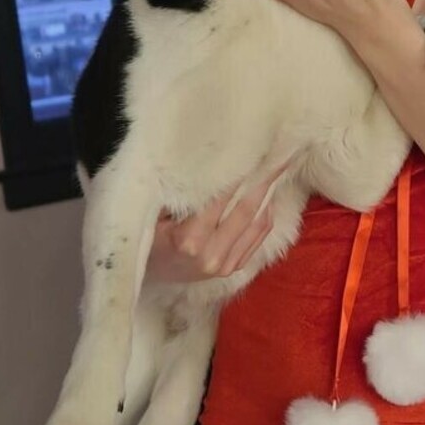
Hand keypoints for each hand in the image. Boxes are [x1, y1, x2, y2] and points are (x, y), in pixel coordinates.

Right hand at [143, 164, 286, 283]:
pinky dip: (267, 212)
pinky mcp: (234, 268)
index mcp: (188, 240)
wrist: (144, 277)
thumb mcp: (151, 214)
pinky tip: (268, 192)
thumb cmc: (145, 238)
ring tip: (278, 165)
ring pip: (257, 221)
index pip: (220, 197)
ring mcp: (225, 265)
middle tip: (279, 151)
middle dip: (264, 178)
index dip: (238, 171)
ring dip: (270, 192)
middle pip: (246, 208)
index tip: (252, 146)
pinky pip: (259, 235)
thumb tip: (202, 159)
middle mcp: (211, 254)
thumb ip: (176, 193)